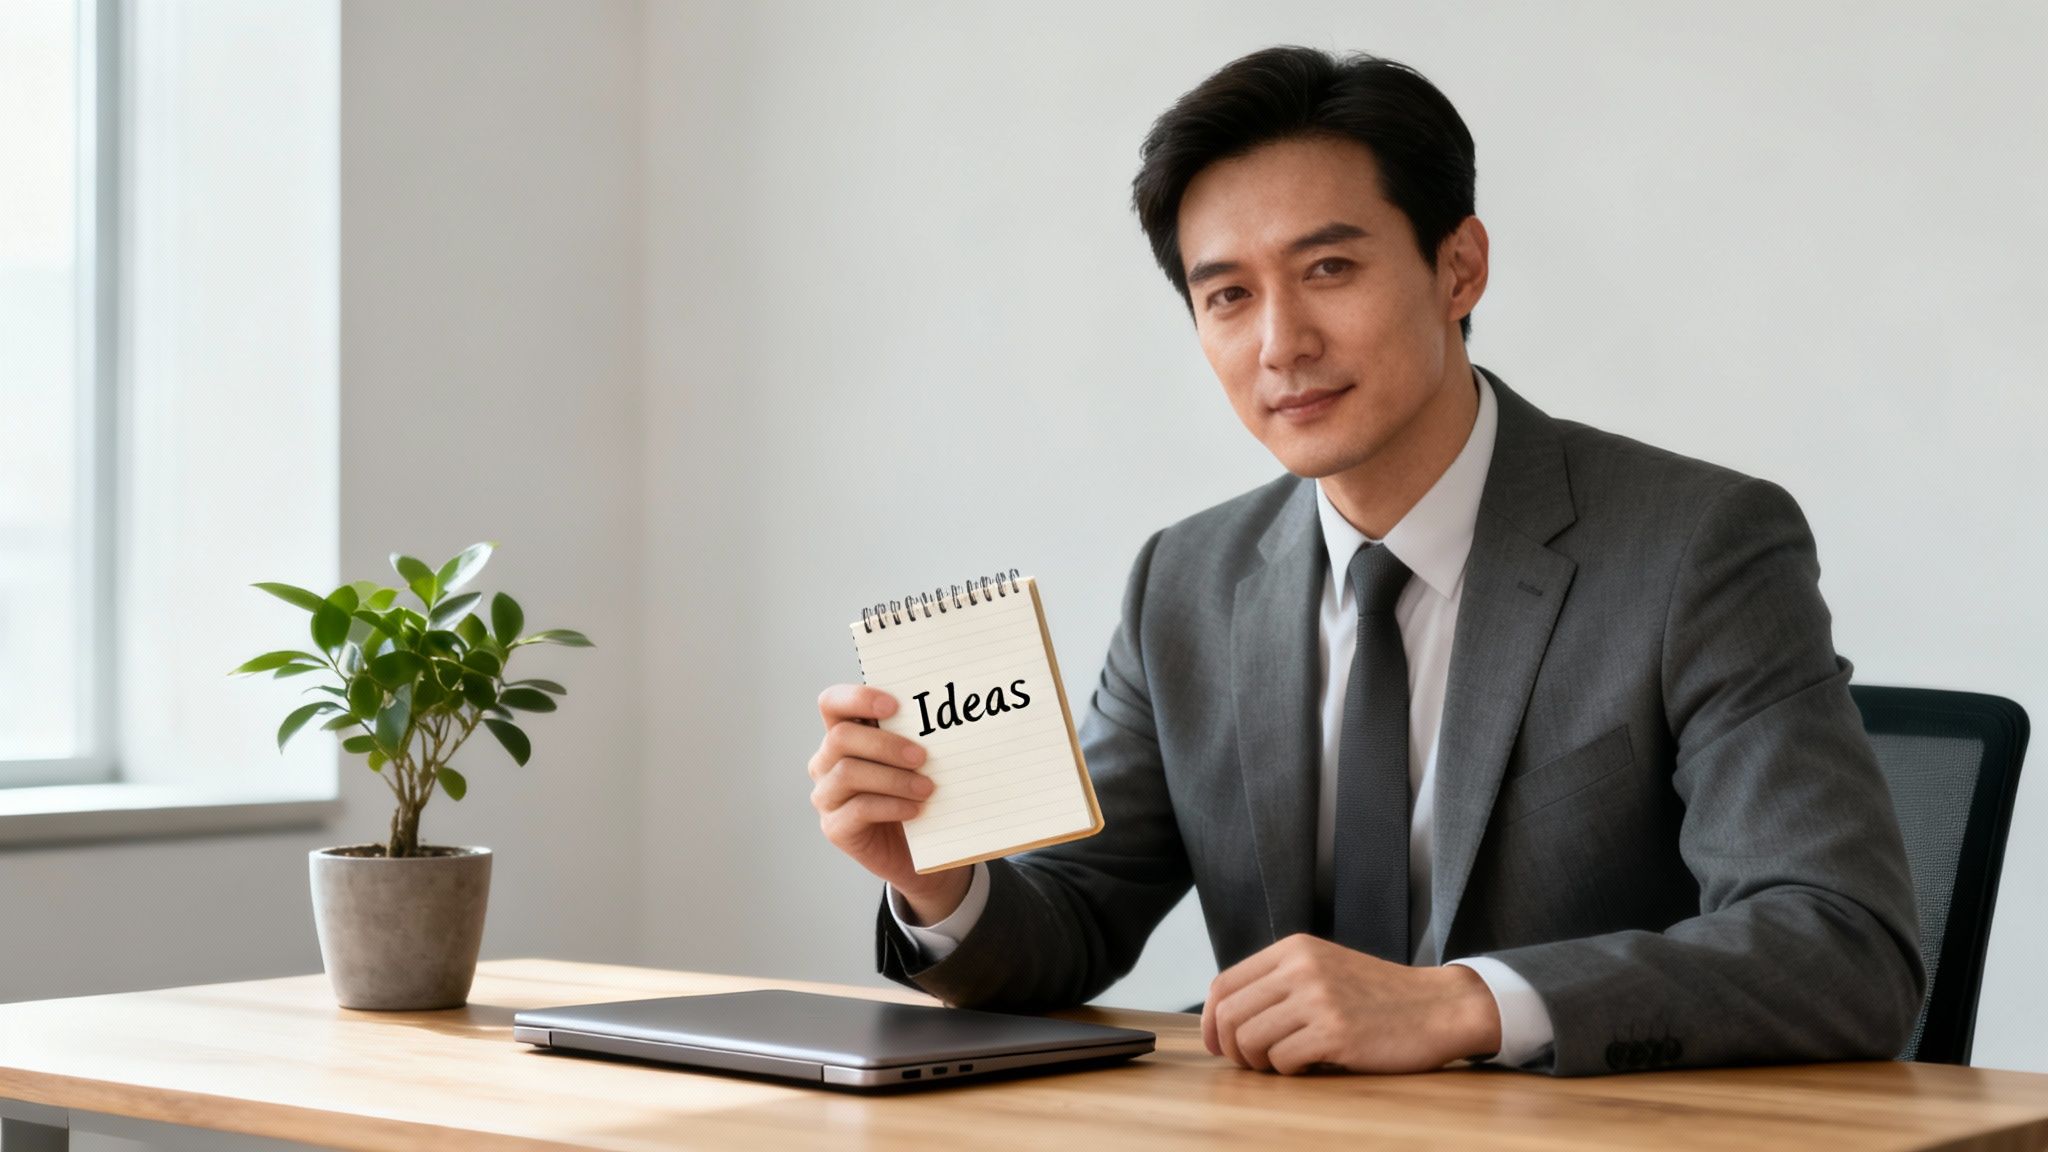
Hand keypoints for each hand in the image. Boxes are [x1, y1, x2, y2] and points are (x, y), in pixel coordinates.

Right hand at [809, 684, 971, 923]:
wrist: (921, 853)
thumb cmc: (919, 795)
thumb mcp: (916, 762)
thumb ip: (915, 737)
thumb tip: (943, 716)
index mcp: (844, 734)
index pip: (832, 703)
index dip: (858, 698)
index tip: (895, 705)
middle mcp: (826, 762)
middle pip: (841, 737)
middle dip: (885, 744)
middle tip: (922, 756)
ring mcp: (827, 796)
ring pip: (847, 773)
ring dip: (893, 778)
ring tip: (927, 787)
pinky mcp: (835, 828)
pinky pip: (858, 809)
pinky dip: (891, 806)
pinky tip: (916, 809)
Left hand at [1201, 934, 1501, 1073]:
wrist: (1437, 1008)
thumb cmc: (1377, 996)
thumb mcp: (1324, 968)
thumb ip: (1280, 981)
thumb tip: (1224, 1017)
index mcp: (1293, 949)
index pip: (1224, 984)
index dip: (1211, 1020)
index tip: (1217, 1044)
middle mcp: (1300, 968)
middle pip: (1230, 1015)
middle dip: (1232, 1048)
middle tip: (1250, 1063)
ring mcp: (1318, 1000)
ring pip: (1250, 1041)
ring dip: (1260, 1063)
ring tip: (1283, 1064)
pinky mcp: (1335, 1034)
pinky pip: (1283, 1061)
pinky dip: (1289, 1071)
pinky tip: (1311, 1065)